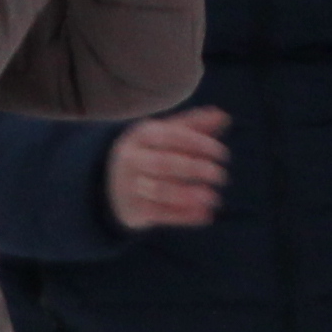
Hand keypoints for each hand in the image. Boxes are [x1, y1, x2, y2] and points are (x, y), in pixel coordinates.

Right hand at [106, 105, 229, 230]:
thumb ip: (194, 124)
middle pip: (163, 163)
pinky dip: (183, 215)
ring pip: (159, 191)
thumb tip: (223, 116)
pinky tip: (205, 215)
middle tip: (221, 175)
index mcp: (141, 136)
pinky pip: (159, 214)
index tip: (222, 154)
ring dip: (188, 195)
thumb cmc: (150, 151)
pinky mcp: (133, 209)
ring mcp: (130, 185)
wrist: (108, 180)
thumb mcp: (166, 133)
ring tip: (213, 197)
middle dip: (194, 169)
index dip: (198, 144)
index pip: (171, 136)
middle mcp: (132, 159)